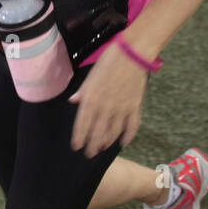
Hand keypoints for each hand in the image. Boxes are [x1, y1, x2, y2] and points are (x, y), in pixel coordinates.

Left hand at [69, 42, 149, 157]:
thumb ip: (83, 91)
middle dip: (92, 145)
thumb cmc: (108, 61)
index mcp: (91, 99)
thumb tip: (73, 101)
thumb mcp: (91, 75)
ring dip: (107, 142)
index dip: (79, 137)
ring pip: (113, 133)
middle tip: (89, 154)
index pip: (82, 124)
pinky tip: (124, 143)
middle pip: (98, 133)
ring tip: (103, 148)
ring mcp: (121, 109)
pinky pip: (131, 127)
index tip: (76, 147)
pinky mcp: (134, 107)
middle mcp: (105, 108)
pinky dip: (128, 136)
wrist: (132, 54)